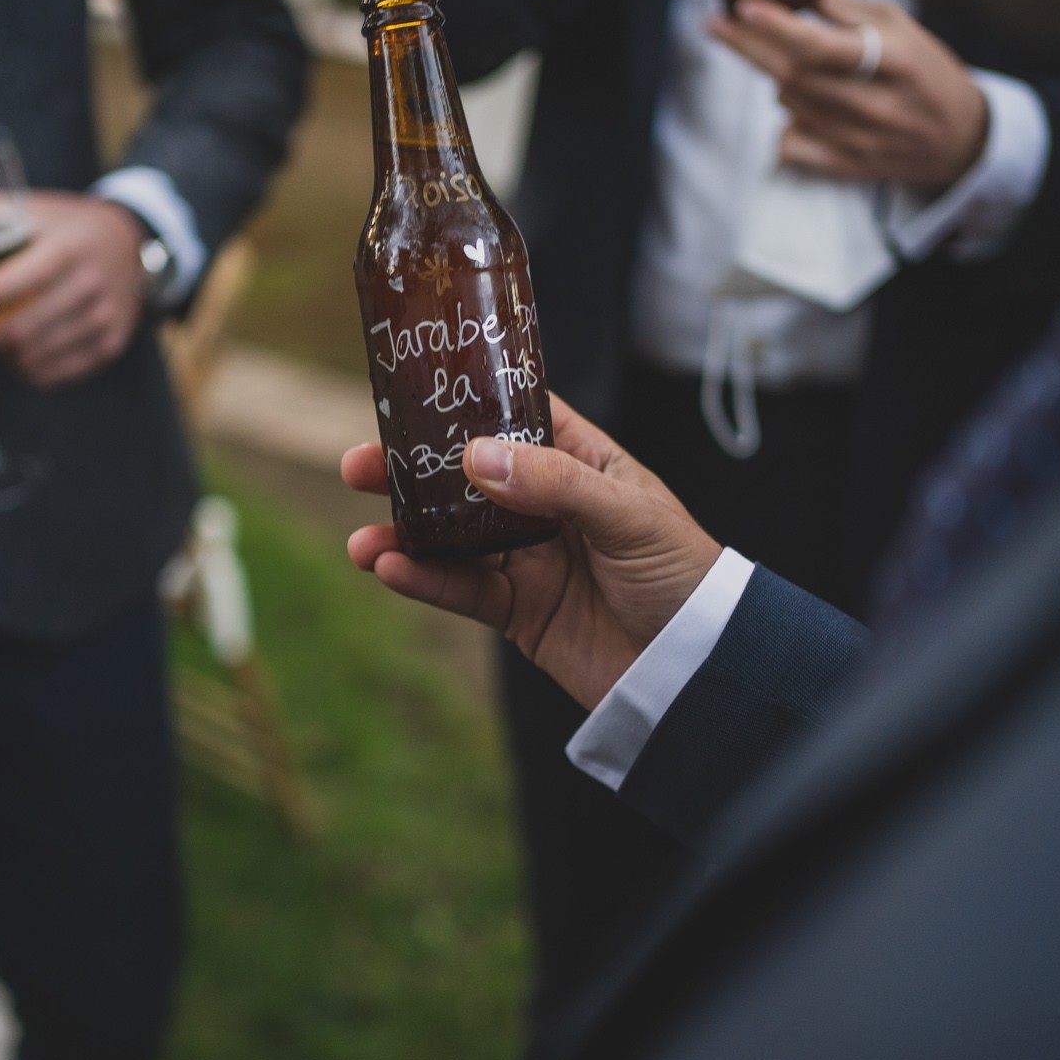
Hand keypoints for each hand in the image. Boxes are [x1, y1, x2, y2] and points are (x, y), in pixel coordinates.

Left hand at [0, 190, 148, 388]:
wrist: (134, 244)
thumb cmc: (66, 224)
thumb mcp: (29, 207)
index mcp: (68, 246)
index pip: (29, 275)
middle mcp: (91, 284)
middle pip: (23, 329)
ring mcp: (104, 318)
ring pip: (34, 357)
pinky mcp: (110, 344)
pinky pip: (54, 374)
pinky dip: (25, 369)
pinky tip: (13, 352)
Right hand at [342, 396, 722, 708]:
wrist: (701, 670)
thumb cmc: (684, 574)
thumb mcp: (627, 516)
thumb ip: (554, 484)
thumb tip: (476, 456)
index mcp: (582, 463)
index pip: (516, 417)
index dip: (467, 402)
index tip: (411, 389)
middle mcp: (548, 505)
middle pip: (466, 478)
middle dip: (412, 473)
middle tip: (358, 466)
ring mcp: (531, 559)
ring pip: (453, 539)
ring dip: (405, 537)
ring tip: (362, 542)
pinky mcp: (521, 611)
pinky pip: (464, 591)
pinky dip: (425, 583)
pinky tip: (392, 573)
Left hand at [709, 0, 990, 189]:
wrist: (960, 138)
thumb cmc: (925, 71)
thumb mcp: (901, 27)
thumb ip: (846, 11)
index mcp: (894, 61)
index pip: (825, 46)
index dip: (780, 27)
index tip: (743, 6)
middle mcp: (875, 104)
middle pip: (793, 75)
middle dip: (749, 45)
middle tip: (716, 22)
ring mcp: (858, 141)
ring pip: (788, 103)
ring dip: (782, 79)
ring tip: (808, 70)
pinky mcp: (845, 167)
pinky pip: (789, 143)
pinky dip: (788, 122)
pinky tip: (808, 111)